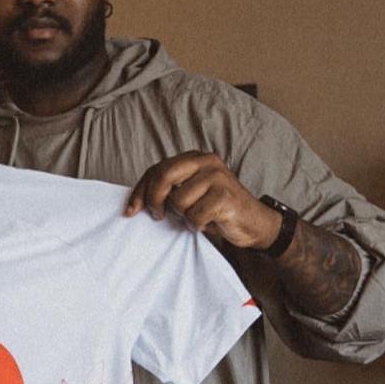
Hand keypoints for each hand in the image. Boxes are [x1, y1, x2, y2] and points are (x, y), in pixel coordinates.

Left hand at [124, 152, 282, 250]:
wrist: (253, 223)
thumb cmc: (217, 209)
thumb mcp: (191, 194)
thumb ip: (170, 189)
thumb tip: (136, 203)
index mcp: (195, 158)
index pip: (157, 169)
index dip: (140, 190)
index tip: (131, 210)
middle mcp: (206, 162)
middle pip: (164, 176)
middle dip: (154, 199)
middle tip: (158, 216)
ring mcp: (217, 177)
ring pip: (179, 201)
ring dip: (183, 216)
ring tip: (196, 217)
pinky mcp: (225, 196)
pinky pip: (194, 215)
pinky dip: (196, 225)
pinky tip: (206, 224)